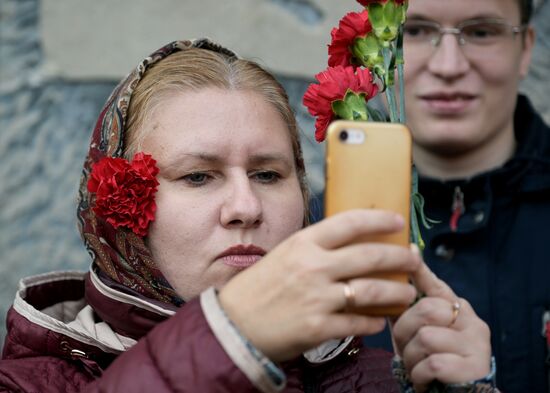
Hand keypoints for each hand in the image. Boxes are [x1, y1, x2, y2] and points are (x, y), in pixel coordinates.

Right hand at [218, 209, 419, 361]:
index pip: (349, 223)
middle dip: (399, 256)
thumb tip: (350, 243)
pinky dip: (375, 322)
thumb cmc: (257, 289)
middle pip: (369, 256)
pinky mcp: (319, 328)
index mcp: (302, 244)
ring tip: (407, 293)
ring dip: (396, 292)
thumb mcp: (283, 256)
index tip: (398, 220)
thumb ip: (314, 249)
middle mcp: (313, 267)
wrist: (234, 326)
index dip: (379, 219)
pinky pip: (359, 322)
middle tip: (414, 258)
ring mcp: (317, 298)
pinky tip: (380, 321)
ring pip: (372, 291)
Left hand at [391, 255, 491, 391]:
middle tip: (405, 348)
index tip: (410, 251)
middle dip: (404, 331)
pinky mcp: (475, 367)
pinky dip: (419, 375)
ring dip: (411, 358)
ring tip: (415, 366)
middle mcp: (472, 321)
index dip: (421, 271)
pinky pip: (433, 364)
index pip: (437, 286)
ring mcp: (477, 344)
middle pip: (425, 310)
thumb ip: (408, 311)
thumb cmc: (432, 361)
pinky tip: (422, 379)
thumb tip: (385, 282)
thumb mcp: (418, 334)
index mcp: (457, 309)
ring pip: (426, 338)